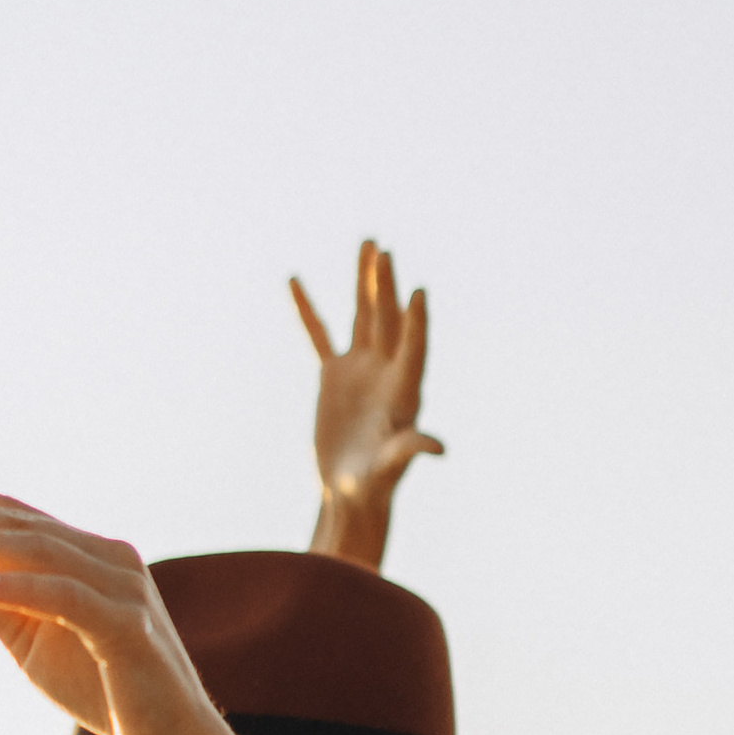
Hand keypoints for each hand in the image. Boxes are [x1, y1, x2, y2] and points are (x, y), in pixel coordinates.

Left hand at [0, 478, 235, 734]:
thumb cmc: (102, 689)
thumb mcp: (29, 640)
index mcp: (88, 556)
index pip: (16, 515)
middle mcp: (110, 559)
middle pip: (21, 524)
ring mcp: (123, 589)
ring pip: (39, 552)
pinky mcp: (128, 627)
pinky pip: (66, 597)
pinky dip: (18, 586)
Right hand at [291, 240, 441, 568]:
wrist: (352, 490)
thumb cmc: (376, 482)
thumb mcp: (391, 464)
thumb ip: (411, 449)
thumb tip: (439, 447)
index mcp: (403, 390)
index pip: (412, 348)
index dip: (415, 323)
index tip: (417, 293)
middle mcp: (385, 371)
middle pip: (386, 320)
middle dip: (384, 286)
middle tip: (382, 250)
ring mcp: (360, 369)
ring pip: (363, 316)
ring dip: (365, 281)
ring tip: (370, 244)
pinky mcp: (334, 376)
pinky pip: (319, 335)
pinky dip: (308, 310)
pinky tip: (294, 280)